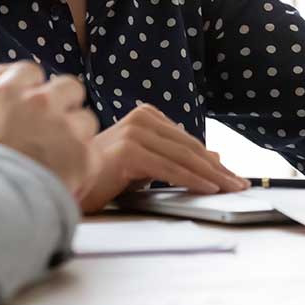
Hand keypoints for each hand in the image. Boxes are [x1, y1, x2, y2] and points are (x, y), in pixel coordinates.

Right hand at [0, 61, 98, 198]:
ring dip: (76, 137)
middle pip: (69, 87)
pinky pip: (93, 154)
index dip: (33, 89)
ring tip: (58, 163)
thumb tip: (4, 125)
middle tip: (53, 132)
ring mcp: (66, 127)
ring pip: (86, 120)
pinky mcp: (86, 155)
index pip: (30, 71)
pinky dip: (84, 168)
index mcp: (5, 95)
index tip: (31, 105)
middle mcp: (40, 103)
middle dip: (65, 105)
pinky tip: (66, 183)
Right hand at [78, 103, 248, 213]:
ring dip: (211, 175)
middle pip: (189, 147)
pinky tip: (208, 189)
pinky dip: (192, 179)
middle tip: (239, 184)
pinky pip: (169, 168)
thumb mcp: (147, 165)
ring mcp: (135, 131)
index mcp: (146, 115)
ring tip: (230, 188)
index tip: (232, 176)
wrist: (65, 185)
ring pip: (184, 157)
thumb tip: (215, 159)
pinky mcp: (130, 150)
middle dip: (217, 168)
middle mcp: (142, 117)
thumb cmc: (104, 177)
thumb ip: (176, 158)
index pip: (188, 140)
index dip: (212, 160)